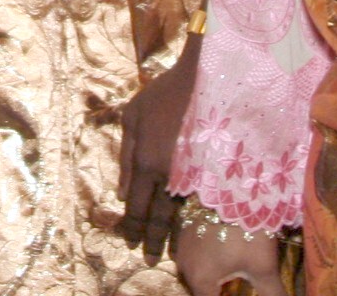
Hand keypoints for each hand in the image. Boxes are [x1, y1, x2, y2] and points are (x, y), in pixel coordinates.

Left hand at [118, 31, 201, 258]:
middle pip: (160, 217)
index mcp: (147, 161)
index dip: (134, 227)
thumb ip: (126, 156)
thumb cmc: (165, 93)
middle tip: (150, 258)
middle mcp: (171, 174)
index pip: (138, 206)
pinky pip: (198, 198)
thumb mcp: (132, 116)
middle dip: (154, 240)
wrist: (208, 78)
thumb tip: (122, 193)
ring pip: (181, 211)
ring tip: (167, 247)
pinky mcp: (214, 170)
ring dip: (173, 230)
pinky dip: (190, 212)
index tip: (132, 243)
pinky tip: (188, 220)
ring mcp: (195, 173)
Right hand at [174, 221, 284, 295]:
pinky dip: (206, 257)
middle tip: (235, 285)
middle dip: (216, 289)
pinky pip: (194, 252)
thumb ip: (271, 294)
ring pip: (195, 270)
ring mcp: (182, 245)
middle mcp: (185, 266)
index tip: (236, 292)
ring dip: (211, 275)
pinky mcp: (185, 227)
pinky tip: (222, 250)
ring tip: (230, 271)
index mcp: (200, 281)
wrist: (232, 187)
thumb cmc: (246, 233)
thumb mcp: (264, 268)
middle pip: (200, 289)